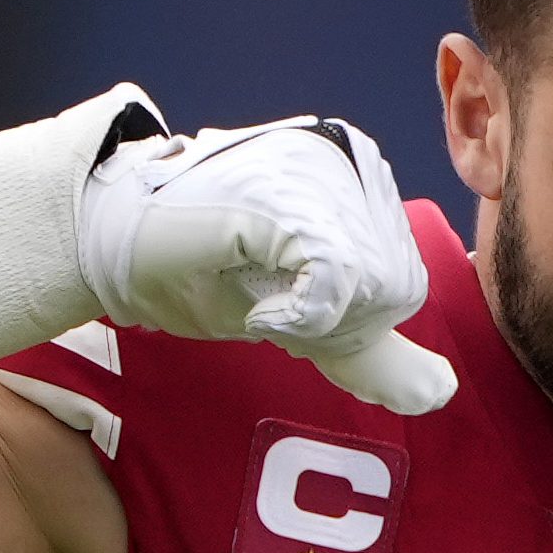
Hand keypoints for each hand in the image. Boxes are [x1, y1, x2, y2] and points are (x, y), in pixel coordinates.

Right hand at [79, 116, 453, 414]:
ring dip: (310, 321)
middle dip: (332, 325)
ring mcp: (316, 170)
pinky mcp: (282, 192)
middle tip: (267, 303)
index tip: (282, 306)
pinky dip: (299, 315)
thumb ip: (367, 345)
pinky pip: (338, 277)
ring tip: (257, 295)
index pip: (404, 287)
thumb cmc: (196, 273)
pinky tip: (260, 308)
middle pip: (396, 291)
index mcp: (360, 178)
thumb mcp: (301, 319)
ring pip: (373, 288)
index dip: (345, 324)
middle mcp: (346, 159)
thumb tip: (442, 392)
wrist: (109, 244)